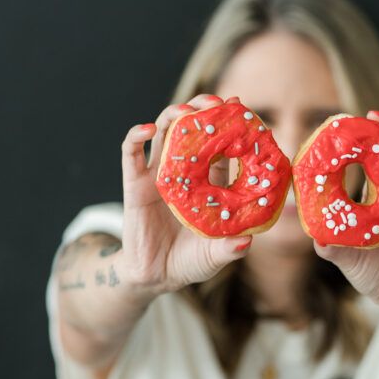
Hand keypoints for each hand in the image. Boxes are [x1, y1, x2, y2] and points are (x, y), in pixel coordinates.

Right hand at [119, 93, 251, 296]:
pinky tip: (148, 129)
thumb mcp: (214, 257)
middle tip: (215, 102)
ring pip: (163, 133)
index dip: (229, 127)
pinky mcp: (134, 184)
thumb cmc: (189, 262)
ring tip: (185, 110)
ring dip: (173, 115)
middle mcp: (184, 173)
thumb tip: (247, 243)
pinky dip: (136, 136)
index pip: (220, 147)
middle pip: (191, 130)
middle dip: (202, 111)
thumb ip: (229, 249)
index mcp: (208, 183)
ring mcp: (158, 175)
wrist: (154, 276)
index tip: (240, 108)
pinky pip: (131, 154)